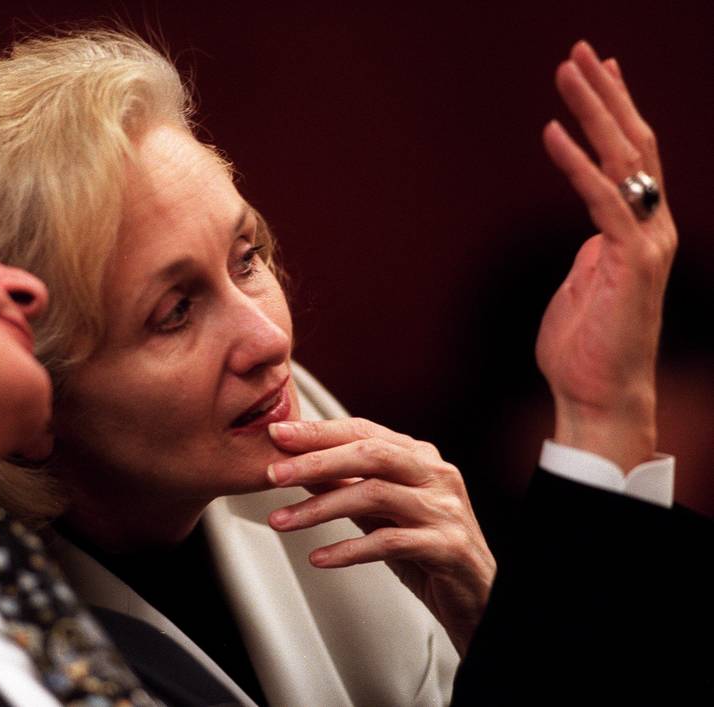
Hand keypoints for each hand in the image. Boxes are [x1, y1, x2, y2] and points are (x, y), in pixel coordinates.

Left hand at [265, 417, 495, 655]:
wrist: (476, 594)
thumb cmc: (426, 547)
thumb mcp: (380, 511)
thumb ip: (346, 484)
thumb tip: (297, 466)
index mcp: (419, 457)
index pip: (363, 431)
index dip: (318, 431)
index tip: (277, 435)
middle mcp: (435, 474)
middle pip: (369, 454)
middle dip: (315, 461)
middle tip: (273, 474)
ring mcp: (443, 509)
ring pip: (374, 495)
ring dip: (320, 508)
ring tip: (282, 521)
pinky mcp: (446, 546)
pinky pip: (389, 542)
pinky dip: (349, 549)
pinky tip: (319, 557)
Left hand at [537, 41, 676, 472]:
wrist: (598, 395)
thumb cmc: (586, 346)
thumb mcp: (588, 281)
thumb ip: (595, 248)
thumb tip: (592, 230)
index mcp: (638, 230)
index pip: (632, 157)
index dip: (616, 111)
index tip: (598, 72)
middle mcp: (651, 227)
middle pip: (635, 144)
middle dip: (606, 94)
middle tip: (581, 51)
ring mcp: (646, 242)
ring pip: (625, 160)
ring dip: (595, 111)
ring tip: (570, 69)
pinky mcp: (631, 261)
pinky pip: (601, 200)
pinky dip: (577, 164)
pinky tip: (553, 132)